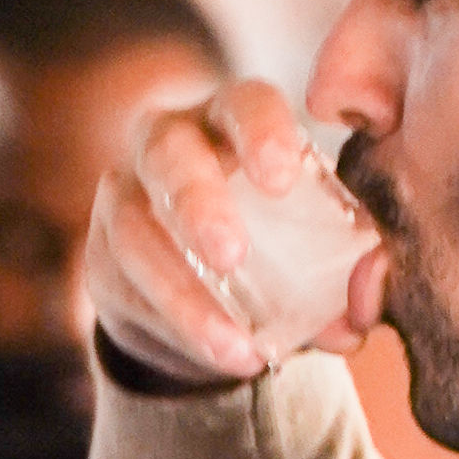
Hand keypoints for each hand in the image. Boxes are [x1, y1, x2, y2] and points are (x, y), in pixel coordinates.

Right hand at [84, 79, 382, 388]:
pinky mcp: (101, 256)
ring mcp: (124, 195)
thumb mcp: (318, 249)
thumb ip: (344, 273)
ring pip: (134, 230)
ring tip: (238, 344)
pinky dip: (175, 326)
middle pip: (168, 153)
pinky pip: (124, 286)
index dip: (260, 132)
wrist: (205, 292)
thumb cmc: (279, 244)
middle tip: (232, 256)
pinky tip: (219, 355)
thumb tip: (356, 319)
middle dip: (197, 202)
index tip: (281, 180)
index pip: (244, 103)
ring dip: (185, 292)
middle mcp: (169, 143)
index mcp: (233, 122)